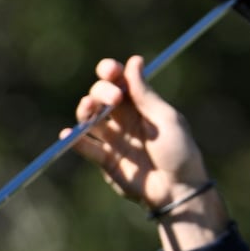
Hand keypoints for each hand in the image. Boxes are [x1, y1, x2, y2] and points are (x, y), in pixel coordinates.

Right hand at [65, 55, 212, 212]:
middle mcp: (124, 119)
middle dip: (102, 91)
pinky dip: (74, 139)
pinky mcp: (106, 160)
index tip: (110, 71)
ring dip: (85, 110)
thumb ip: (145, 94)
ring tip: (90, 110)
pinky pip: (85, 146)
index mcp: (141, 105)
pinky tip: (69, 134)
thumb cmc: (180, 153)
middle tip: (115, 99)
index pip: (119, 81)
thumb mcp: (166, 119)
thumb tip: (134, 60)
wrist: (178, 190)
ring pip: (89, 118)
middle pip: (101, 96)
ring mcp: (114, 139)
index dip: (111, 72)